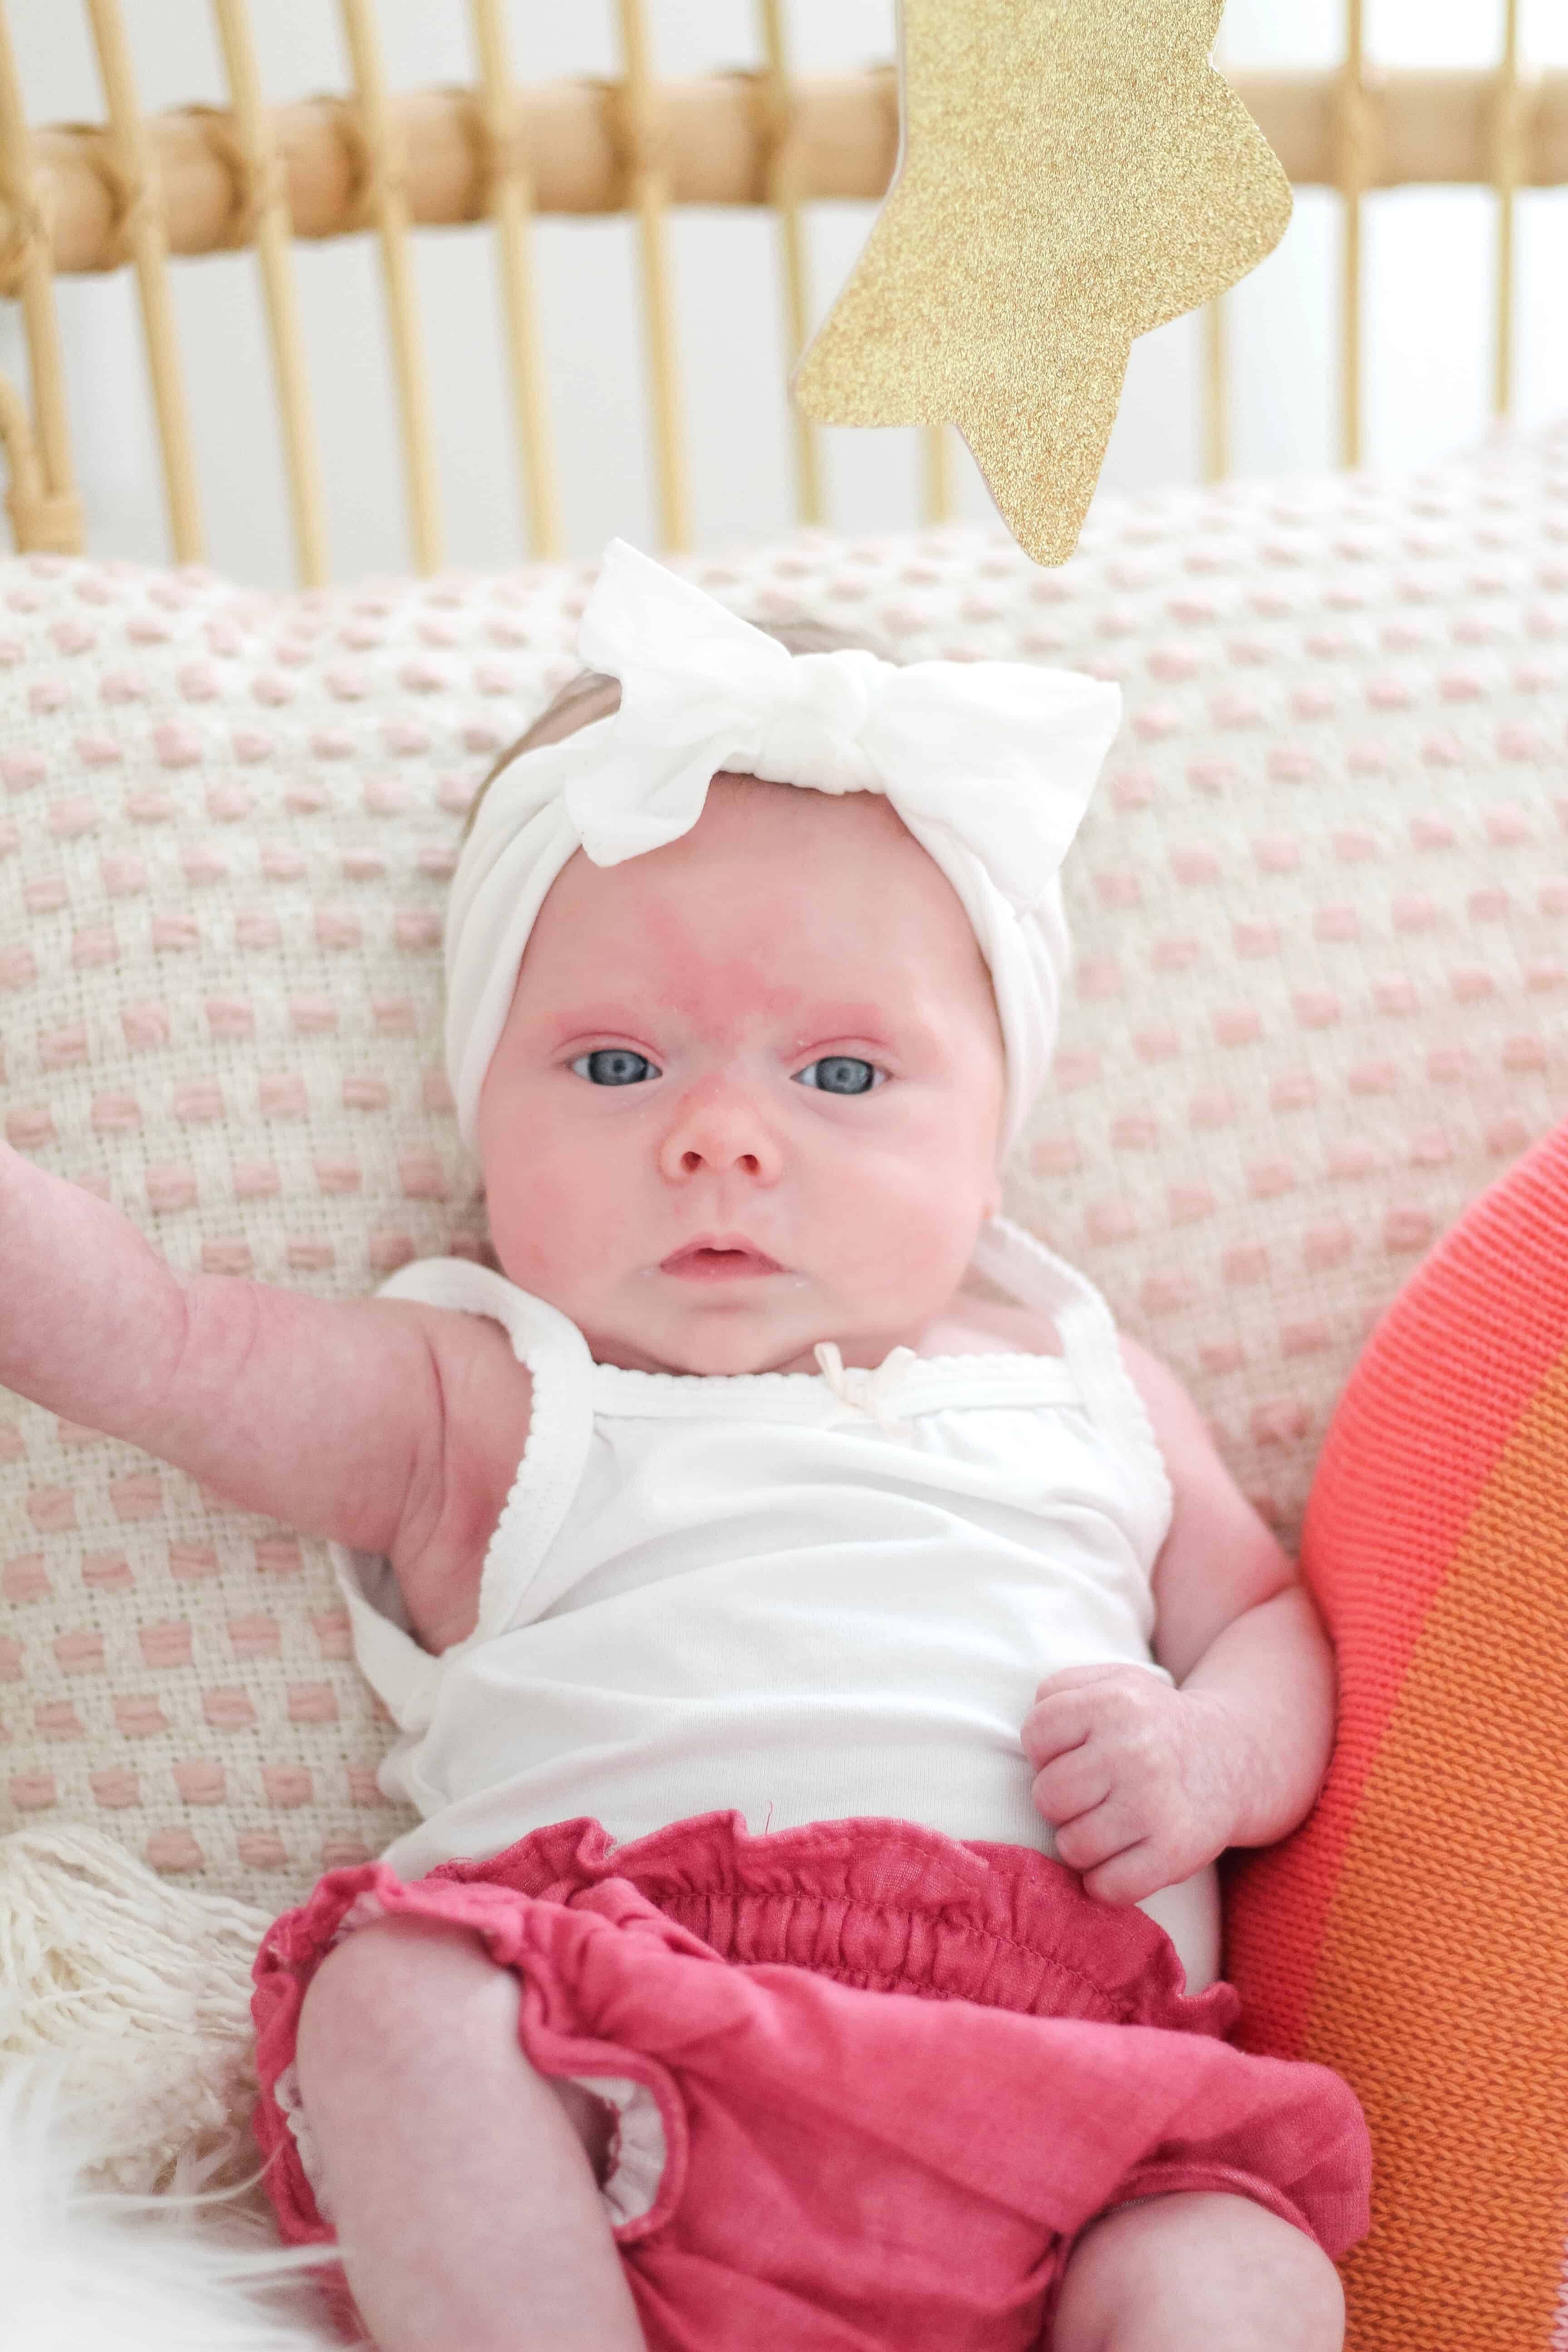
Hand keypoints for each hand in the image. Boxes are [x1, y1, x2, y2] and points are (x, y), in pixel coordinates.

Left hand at [1021, 1664, 1247, 1905]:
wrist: (1234, 1757)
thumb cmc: (1154, 1722)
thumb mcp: (1115, 1681)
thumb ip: (1061, 1690)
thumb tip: (1031, 1736)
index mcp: (1114, 1702)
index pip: (1036, 1734)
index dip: (1045, 1750)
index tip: (1073, 1754)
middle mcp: (1134, 1751)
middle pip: (1047, 1796)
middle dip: (1061, 1800)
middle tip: (1091, 1794)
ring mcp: (1154, 1805)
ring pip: (1071, 1846)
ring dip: (1081, 1842)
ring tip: (1107, 1824)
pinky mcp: (1174, 1854)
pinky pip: (1106, 1887)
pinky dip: (1105, 1883)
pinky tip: (1122, 1858)